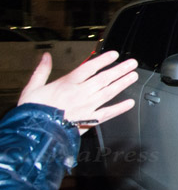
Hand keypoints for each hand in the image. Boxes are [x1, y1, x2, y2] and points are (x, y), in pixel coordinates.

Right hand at [18, 51, 137, 133]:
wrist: (34, 135)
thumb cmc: (33, 112)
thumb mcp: (32, 88)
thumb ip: (42, 71)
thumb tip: (46, 56)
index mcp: (66, 84)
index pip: (89, 68)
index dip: (103, 60)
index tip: (114, 55)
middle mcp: (80, 94)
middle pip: (104, 79)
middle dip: (120, 70)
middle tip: (132, 63)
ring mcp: (87, 107)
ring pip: (109, 93)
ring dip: (122, 84)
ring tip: (133, 76)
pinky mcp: (89, 121)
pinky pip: (108, 113)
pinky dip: (120, 108)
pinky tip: (130, 103)